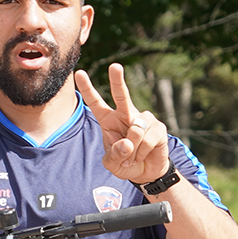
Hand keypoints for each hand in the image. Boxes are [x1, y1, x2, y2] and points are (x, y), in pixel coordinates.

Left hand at [76, 63, 171, 186]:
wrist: (146, 172)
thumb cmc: (126, 163)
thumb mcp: (112, 164)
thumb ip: (114, 154)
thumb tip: (128, 142)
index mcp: (109, 120)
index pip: (96, 103)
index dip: (88, 89)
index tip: (79, 73)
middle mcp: (126, 114)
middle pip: (121, 94)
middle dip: (118, 80)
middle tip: (115, 66)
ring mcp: (143, 119)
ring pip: (135, 131)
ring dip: (133, 150)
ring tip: (133, 157)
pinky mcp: (158, 127)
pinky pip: (147, 139)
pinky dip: (142, 152)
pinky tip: (143, 155)